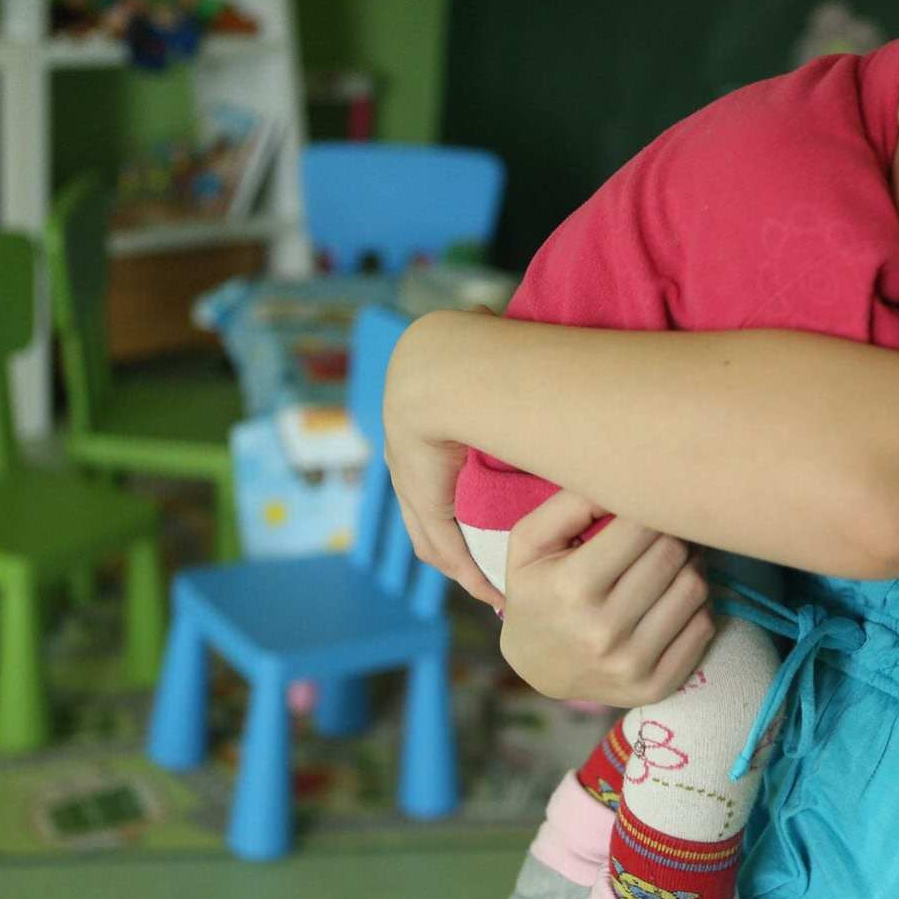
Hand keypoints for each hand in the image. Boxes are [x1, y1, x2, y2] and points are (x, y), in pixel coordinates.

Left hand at [383, 307, 504, 608]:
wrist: (445, 361)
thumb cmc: (474, 346)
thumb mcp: (476, 349)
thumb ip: (486, 343)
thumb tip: (489, 310)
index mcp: (414, 421)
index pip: (427, 476)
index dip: (451, 504)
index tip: (477, 526)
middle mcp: (405, 454)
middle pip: (427, 516)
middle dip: (456, 548)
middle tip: (487, 575)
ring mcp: (409, 477)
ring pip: (434, 536)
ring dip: (464, 564)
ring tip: (493, 589)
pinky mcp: (423, 494)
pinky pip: (443, 543)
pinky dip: (466, 568)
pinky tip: (487, 587)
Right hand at [499, 491, 715, 706]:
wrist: (535, 667)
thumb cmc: (537, 590)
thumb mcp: (531, 542)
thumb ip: (570, 502)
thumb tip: (627, 477)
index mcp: (571, 587)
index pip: (642, 525)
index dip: (652, 507)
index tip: (650, 505)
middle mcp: (602, 630)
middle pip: (674, 554)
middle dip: (675, 534)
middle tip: (666, 529)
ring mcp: (631, 663)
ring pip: (695, 588)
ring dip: (691, 566)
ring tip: (670, 561)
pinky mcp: (656, 685)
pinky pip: (703, 627)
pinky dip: (696, 605)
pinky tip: (673, 597)